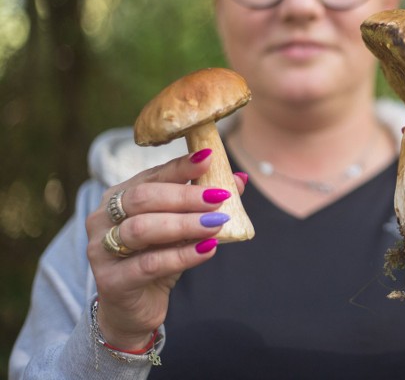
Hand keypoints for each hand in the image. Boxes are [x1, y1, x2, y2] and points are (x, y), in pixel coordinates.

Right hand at [84, 149, 246, 349]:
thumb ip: (204, 205)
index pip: (152, 175)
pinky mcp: (111, 281)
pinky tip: (208, 249)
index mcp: (119, 197)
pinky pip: (149, 264)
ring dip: (184, 224)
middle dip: (185, 196)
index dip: (180, 166)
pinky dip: (182, 255)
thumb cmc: (158, 258)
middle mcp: (103, 218)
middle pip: (144, 198)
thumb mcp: (183, 229)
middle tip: (219, 198)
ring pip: (143, 229)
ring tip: (216, 224)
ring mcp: (101, 250)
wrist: (135, 309)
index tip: (209, 158)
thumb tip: (239, 180)